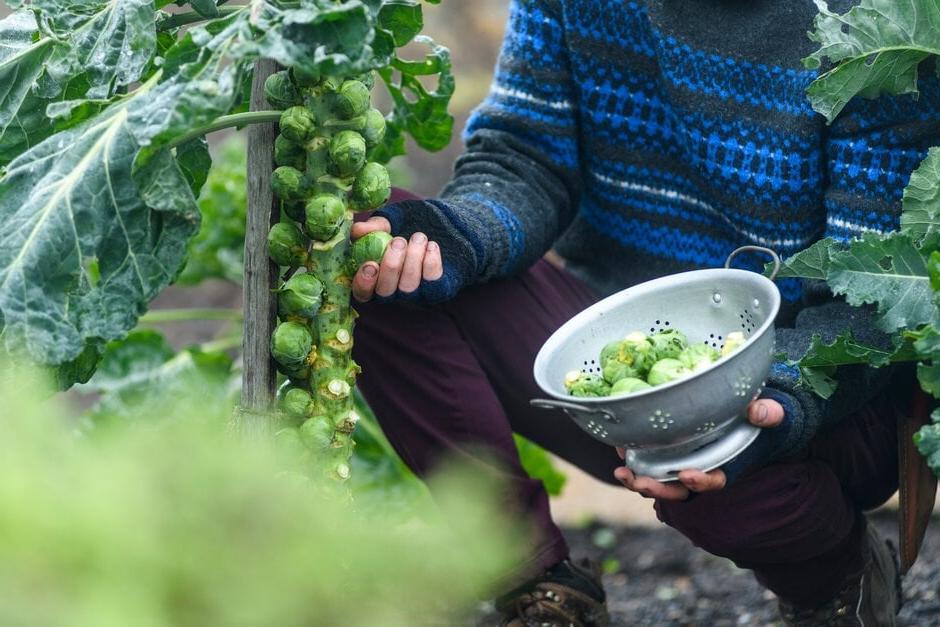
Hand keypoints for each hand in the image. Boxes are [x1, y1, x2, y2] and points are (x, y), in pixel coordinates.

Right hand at [350, 216, 443, 301]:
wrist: (436, 225)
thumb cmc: (405, 226)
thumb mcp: (388, 222)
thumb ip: (372, 226)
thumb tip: (358, 230)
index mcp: (373, 279)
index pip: (362, 293)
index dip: (364, 283)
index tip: (370, 264)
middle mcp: (392, 292)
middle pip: (385, 292)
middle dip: (391, 266)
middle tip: (398, 241)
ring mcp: (414, 294)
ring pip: (409, 286)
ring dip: (413, 259)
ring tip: (418, 237)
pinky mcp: (437, 289)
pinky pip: (433, 284)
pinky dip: (431, 263)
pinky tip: (431, 245)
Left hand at [614, 398, 784, 500]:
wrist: (744, 409)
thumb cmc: (757, 413)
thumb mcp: (769, 411)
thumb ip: (768, 413)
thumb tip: (759, 411)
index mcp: (726, 464)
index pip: (715, 481)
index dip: (701, 482)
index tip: (686, 476)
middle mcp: (702, 469)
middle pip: (679, 490)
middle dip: (659, 490)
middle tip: (640, 483)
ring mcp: (682, 463)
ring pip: (659, 481)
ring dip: (639, 481)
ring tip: (622, 472)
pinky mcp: (667, 453)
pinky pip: (648, 463)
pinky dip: (632, 459)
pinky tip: (618, 448)